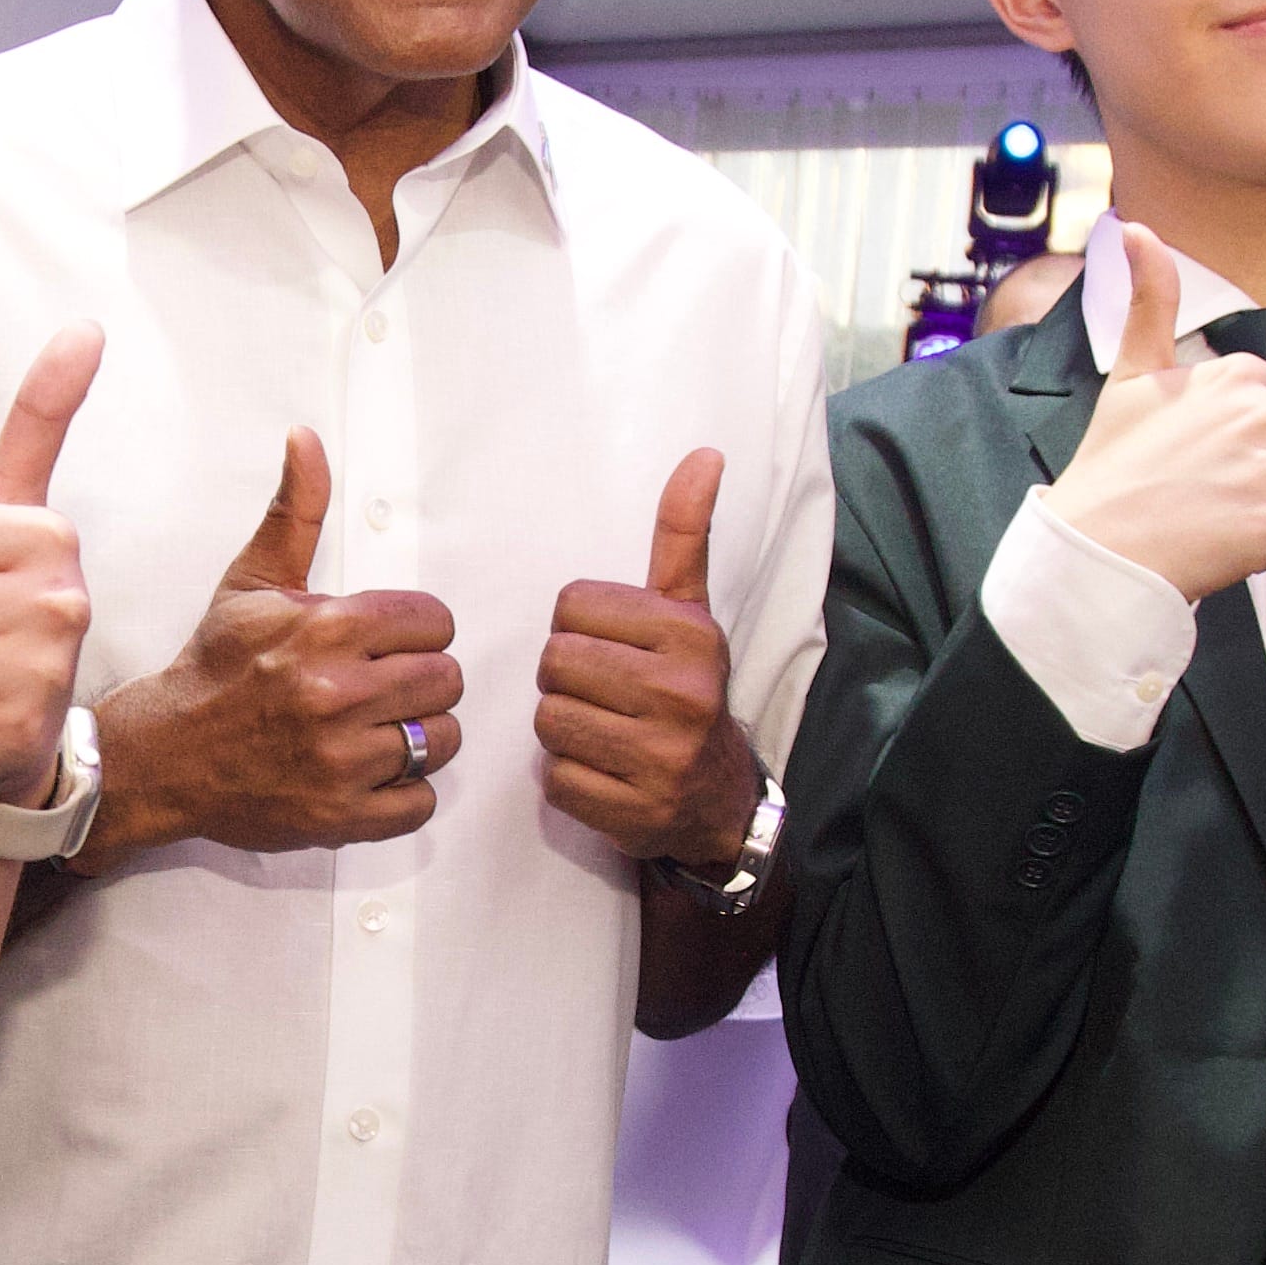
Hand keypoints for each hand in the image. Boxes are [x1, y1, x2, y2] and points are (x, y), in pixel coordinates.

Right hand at [87, 430, 463, 857]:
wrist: (162, 754)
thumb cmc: (215, 666)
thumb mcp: (252, 580)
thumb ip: (295, 510)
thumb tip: (307, 439)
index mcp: (327, 629)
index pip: (435, 622)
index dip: (417, 630)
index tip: (387, 642)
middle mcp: (338, 693)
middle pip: (446, 679)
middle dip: (420, 679)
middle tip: (382, 686)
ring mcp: (341, 760)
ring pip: (442, 739)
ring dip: (420, 736)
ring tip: (378, 728)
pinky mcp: (341, 815)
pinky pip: (421, 802)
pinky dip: (405, 791)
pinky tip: (370, 771)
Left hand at [533, 447, 760, 864]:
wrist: (717, 799)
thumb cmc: (685, 690)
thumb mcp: (688, 611)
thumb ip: (682, 534)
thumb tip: (704, 453)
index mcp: (690, 635)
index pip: (572, 606)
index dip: (580, 628)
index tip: (614, 649)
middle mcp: (683, 694)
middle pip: (554, 662)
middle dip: (566, 679)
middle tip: (604, 696)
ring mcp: (661, 758)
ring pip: (548, 720)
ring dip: (563, 729)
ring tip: (604, 733)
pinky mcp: (632, 811)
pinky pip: (554, 778)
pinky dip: (569, 778)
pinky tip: (606, 774)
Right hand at [1047, 253, 1265, 602]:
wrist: (1093, 547)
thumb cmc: (1113, 467)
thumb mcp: (1133, 373)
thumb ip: (1150, 298)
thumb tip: (1135, 228)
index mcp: (1243, 375)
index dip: (1256, 447)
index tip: (1205, 460)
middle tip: (1205, 493)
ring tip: (1211, 520)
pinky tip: (1224, 545)